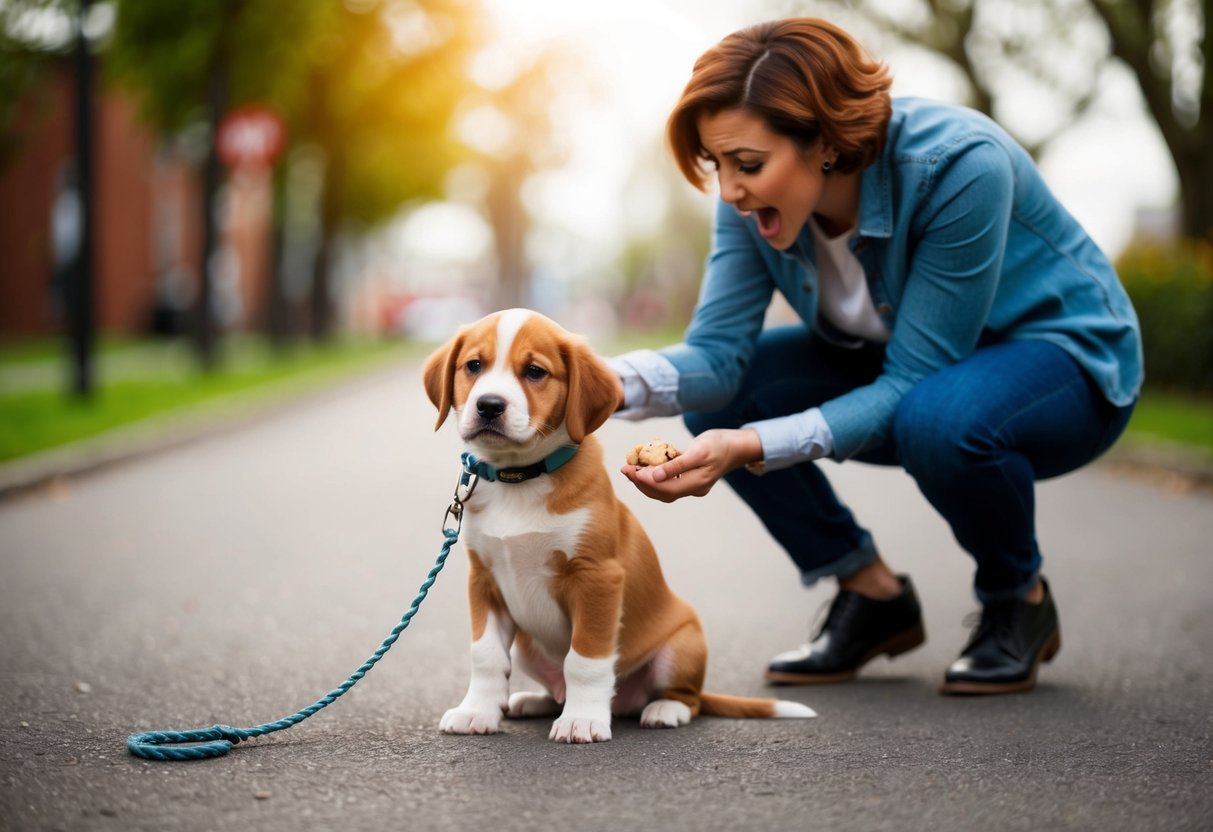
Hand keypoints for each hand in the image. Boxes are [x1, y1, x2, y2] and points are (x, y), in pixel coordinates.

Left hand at [619, 428, 761, 502]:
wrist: (737, 445)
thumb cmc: (718, 444)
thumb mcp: (698, 450)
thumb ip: (676, 465)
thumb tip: (653, 476)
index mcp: (697, 483)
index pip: (663, 488)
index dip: (644, 481)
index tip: (628, 469)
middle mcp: (695, 489)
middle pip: (661, 492)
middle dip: (641, 482)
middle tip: (624, 469)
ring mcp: (694, 487)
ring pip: (664, 490)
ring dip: (646, 482)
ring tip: (631, 470)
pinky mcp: (692, 481)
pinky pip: (670, 483)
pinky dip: (656, 478)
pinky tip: (646, 469)